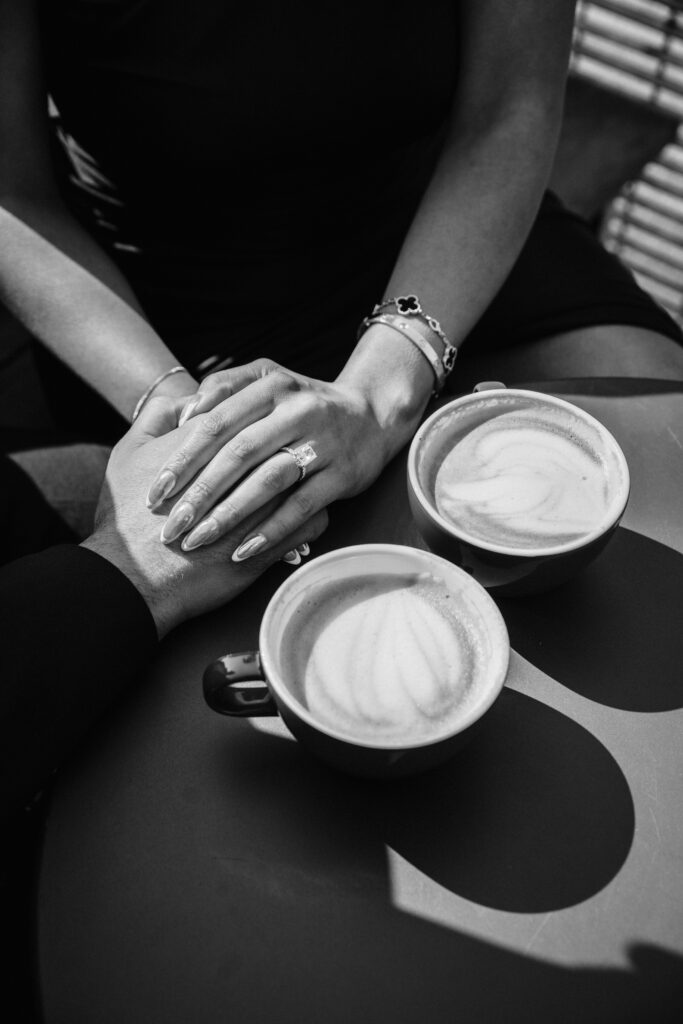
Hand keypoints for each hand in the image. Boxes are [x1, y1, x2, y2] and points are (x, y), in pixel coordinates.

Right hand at [82, 393, 327, 636]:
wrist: (132, 578)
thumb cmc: (126, 515)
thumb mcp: (129, 452)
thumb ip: (159, 414)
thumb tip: (194, 398)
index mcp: (211, 442)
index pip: (250, 414)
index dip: (259, 418)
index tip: (265, 423)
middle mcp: (242, 471)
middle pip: (283, 443)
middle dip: (292, 441)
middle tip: (299, 443)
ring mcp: (260, 508)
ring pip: (304, 480)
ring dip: (307, 478)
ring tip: (309, 477)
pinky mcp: (270, 544)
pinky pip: (311, 523)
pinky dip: (312, 518)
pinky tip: (309, 515)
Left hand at [144, 356, 423, 560]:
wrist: (372, 416)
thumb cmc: (302, 403)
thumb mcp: (267, 379)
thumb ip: (224, 386)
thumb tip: (184, 413)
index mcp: (271, 386)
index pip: (217, 423)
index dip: (182, 458)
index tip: (155, 492)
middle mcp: (297, 410)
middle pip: (238, 453)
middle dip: (199, 493)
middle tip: (170, 527)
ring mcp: (323, 442)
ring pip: (268, 481)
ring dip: (229, 514)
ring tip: (197, 541)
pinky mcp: (344, 473)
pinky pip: (302, 506)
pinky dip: (270, 530)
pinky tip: (241, 552)